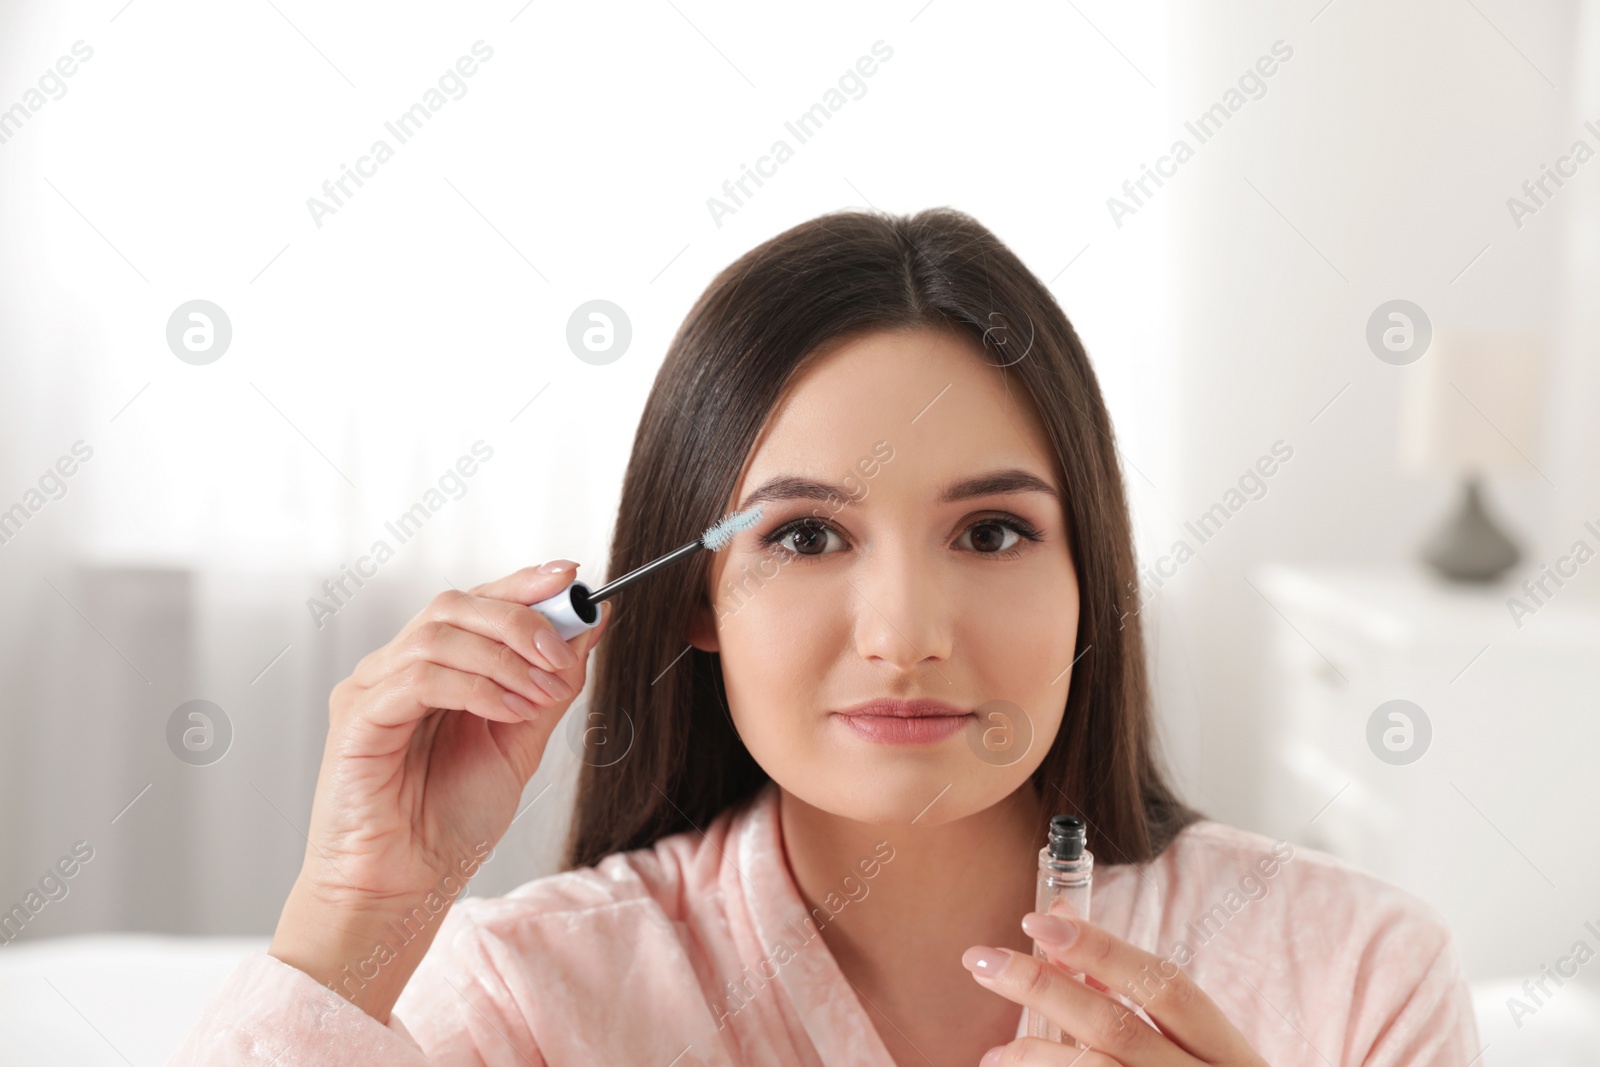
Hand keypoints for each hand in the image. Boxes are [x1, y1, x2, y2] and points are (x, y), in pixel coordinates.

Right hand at [269, 561, 610, 1019]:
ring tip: (540, 696)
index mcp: (435, 667)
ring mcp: (371, 689)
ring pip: (439, 633)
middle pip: (456, 604)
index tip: (572, 576)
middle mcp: (397, 667)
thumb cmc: (448, 823)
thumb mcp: (519, 744)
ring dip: (505, 658)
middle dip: (521, 618)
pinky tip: (508, 711)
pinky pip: (419, 678)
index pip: (477, 602)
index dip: (523, 582)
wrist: (403, 890)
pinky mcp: (357, 719)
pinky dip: (476, 687)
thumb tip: (590, 626)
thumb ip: (550, 686)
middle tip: (563, 653)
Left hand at [961, 910, 1269, 1065]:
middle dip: (1043, 988)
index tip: (1036, 922)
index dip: (1101, 949)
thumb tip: (1058, 915)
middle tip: (982, 961)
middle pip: (1116, 1028)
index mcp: (1224, 1052)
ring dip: (1033, 1054)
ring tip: (995, 1054)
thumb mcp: (1195, 1048)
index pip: (1165, 984)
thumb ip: (1133, 989)